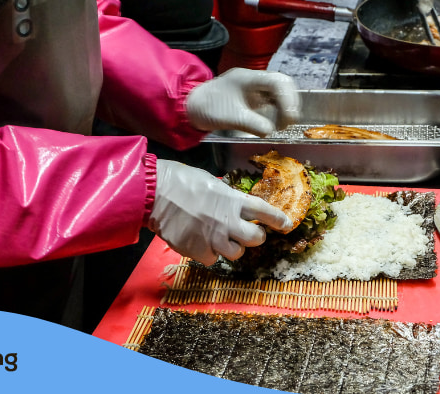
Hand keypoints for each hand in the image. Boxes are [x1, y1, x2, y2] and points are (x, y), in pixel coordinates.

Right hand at [148, 160, 292, 265]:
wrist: (154, 193)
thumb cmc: (180, 181)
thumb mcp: (211, 182)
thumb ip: (227, 197)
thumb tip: (234, 204)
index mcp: (233, 200)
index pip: (266, 212)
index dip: (278, 220)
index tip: (285, 224)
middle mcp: (228, 221)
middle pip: (256, 239)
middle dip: (255, 237)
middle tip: (248, 234)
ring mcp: (214, 238)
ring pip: (237, 253)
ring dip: (232, 247)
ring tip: (221, 239)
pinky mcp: (198, 251)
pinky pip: (213, 259)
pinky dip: (209, 254)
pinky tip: (201, 243)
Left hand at [186, 67, 299, 136]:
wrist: (192, 107)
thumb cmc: (208, 108)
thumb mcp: (231, 118)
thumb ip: (252, 124)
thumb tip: (271, 131)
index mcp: (249, 78)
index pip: (278, 82)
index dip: (288, 98)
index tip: (290, 117)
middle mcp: (255, 80)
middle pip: (283, 84)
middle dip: (291, 103)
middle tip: (289, 122)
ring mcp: (256, 88)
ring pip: (281, 92)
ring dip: (286, 107)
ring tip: (282, 124)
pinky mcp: (255, 97)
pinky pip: (274, 100)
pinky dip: (279, 110)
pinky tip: (276, 123)